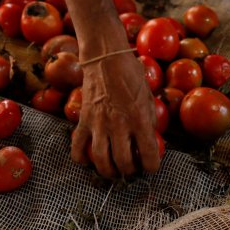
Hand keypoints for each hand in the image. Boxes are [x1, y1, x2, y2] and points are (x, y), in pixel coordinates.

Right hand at [70, 52, 159, 178]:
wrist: (105, 57)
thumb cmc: (130, 74)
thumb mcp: (148, 95)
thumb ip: (149, 119)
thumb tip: (150, 139)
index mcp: (139, 118)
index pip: (148, 154)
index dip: (152, 167)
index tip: (151, 168)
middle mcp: (119, 124)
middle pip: (123, 162)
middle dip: (129, 171)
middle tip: (131, 170)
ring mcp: (99, 123)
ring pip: (101, 159)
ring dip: (108, 171)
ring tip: (113, 171)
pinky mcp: (84, 119)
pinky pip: (77, 146)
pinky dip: (81, 158)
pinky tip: (88, 161)